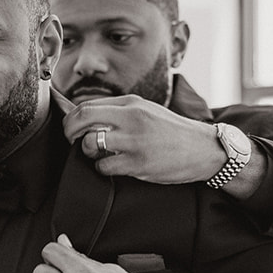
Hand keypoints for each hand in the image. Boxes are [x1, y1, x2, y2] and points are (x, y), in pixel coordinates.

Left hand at [63, 95, 224, 184]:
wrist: (202, 149)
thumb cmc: (171, 131)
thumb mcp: (146, 110)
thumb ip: (119, 111)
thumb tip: (86, 117)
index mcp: (131, 104)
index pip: (87, 106)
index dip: (72, 119)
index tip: (72, 129)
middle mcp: (131, 118)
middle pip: (83, 120)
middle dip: (70, 133)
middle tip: (73, 142)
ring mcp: (134, 141)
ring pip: (91, 145)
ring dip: (89, 153)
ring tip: (100, 155)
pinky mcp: (138, 163)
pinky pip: (104, 167)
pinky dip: (103, 169)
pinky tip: (114, 167)